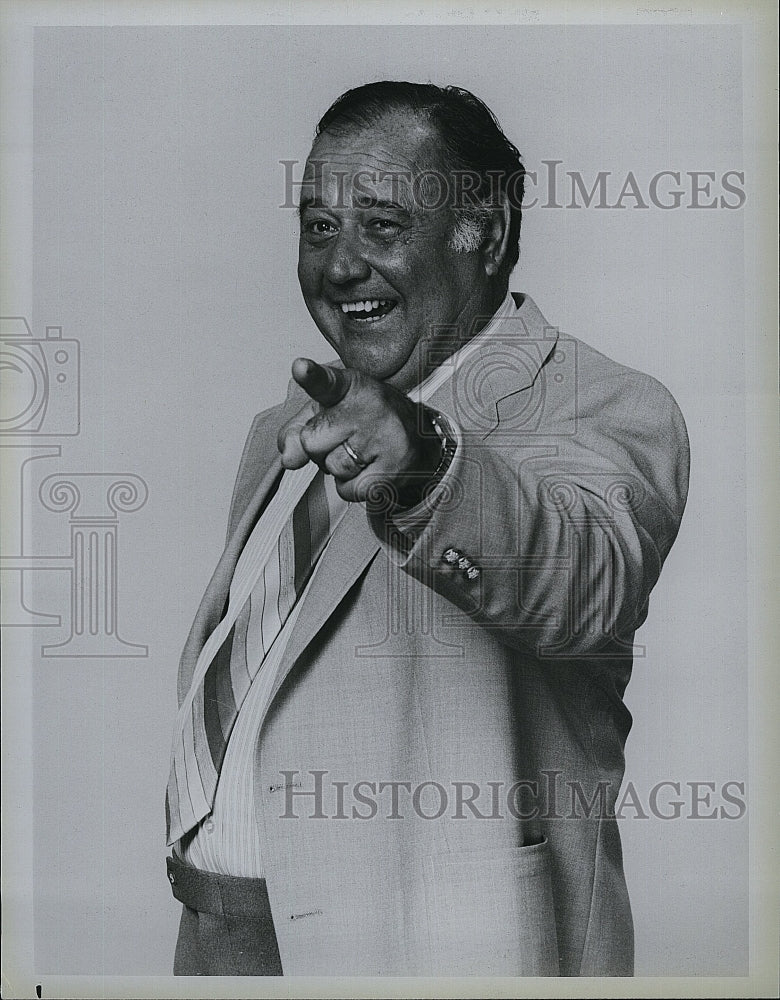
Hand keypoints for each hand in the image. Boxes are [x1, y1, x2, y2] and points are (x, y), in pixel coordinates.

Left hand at [277, 358, 441, 504]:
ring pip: (332, 468)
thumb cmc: (364, 422)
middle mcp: (369, 405)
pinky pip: (349, 490)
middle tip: (346, 439)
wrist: (417, 438)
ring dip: (340, 470)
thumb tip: (289, 459)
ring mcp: (384, 435)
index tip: (300, 368)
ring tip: (363, 453)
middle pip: (311, 441)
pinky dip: (353, 487)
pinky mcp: (395, 466)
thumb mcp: (326, 414)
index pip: (325, 382)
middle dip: (320, 449)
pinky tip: (371, 469)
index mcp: (348, 386)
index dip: (310, 375)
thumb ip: (297, 431)